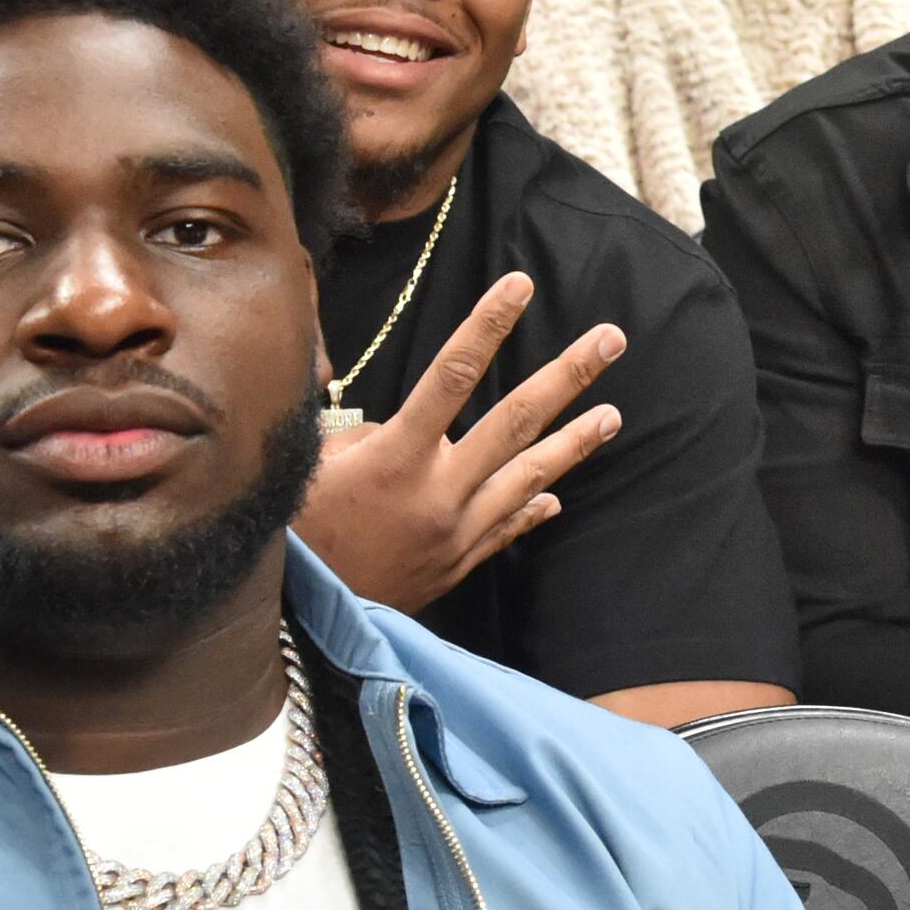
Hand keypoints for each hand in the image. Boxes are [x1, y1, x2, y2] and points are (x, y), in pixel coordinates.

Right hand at [289, 273, 622, 609]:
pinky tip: (555, 496)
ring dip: (574, 443)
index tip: (520, 286)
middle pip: (516, 422)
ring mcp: (457, 532)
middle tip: (611, 340)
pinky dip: (531, 508)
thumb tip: (402, 430)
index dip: (488, 327)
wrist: (299, 623)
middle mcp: (440, 492)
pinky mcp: (457, 564)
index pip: (453, 376)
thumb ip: (368, 438)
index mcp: (398, 458)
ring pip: (528, 477)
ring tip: (613, 416)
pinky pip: (506, 528)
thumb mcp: (316, 469)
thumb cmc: (296, 534)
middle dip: (568, 376)